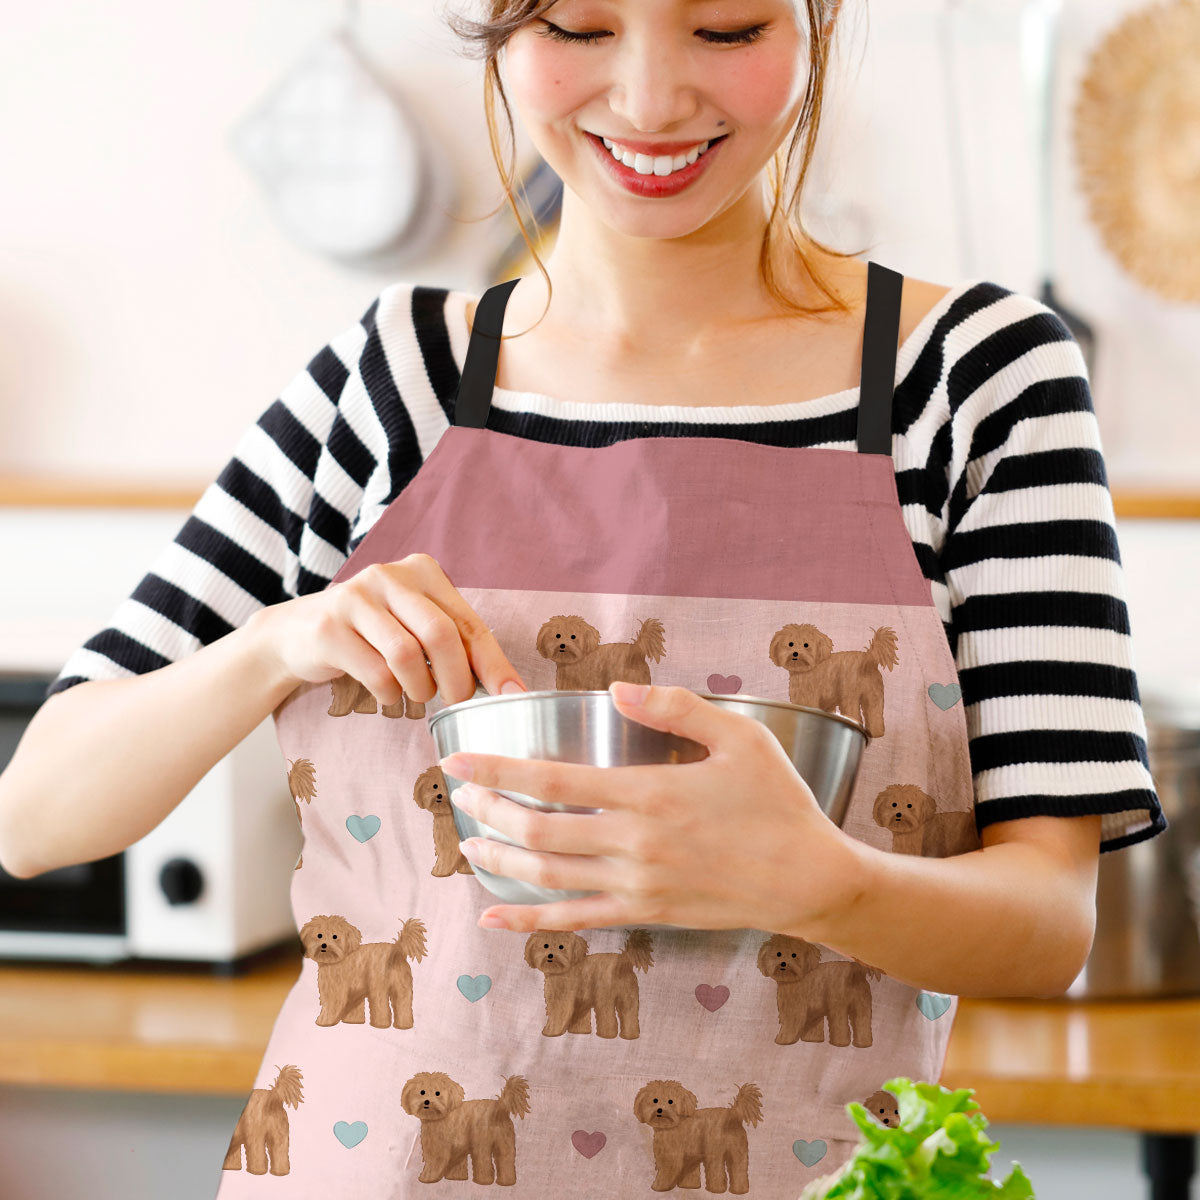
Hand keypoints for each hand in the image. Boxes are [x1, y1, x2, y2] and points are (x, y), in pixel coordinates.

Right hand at [247, 552, 527, 705]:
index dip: (493, 663)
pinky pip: (376, 673)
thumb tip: (508, 686)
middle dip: (457, 680)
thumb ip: (454, 642)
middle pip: (441, 635)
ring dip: (420, 689)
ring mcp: (355, 598)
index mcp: (421, 572)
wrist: (296, 634)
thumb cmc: (371, 635)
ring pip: (407, 655)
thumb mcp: (413, 625)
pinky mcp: (329, 628)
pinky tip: (388, 696)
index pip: (468, 622)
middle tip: (457, 703)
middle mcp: (389, 576)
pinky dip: (389, 695)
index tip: (513, 695)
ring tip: (417, 697)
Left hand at [441, 681, 855, 933]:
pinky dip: (529, 923)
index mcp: (651, 793)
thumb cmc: (778, 802)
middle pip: (538, 831)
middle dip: (489, 812)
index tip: (457, 760)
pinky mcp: (645, 914)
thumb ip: (677, 707)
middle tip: (459, 795)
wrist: (810, 880)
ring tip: (470, 844)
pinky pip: (575, 922)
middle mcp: (634, 844)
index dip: (497, 770)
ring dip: (501, 860)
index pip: (553, 780)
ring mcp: (637, 886)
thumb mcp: (740, 737)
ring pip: (548, 877)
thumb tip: (617, 689)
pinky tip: (495, 920)